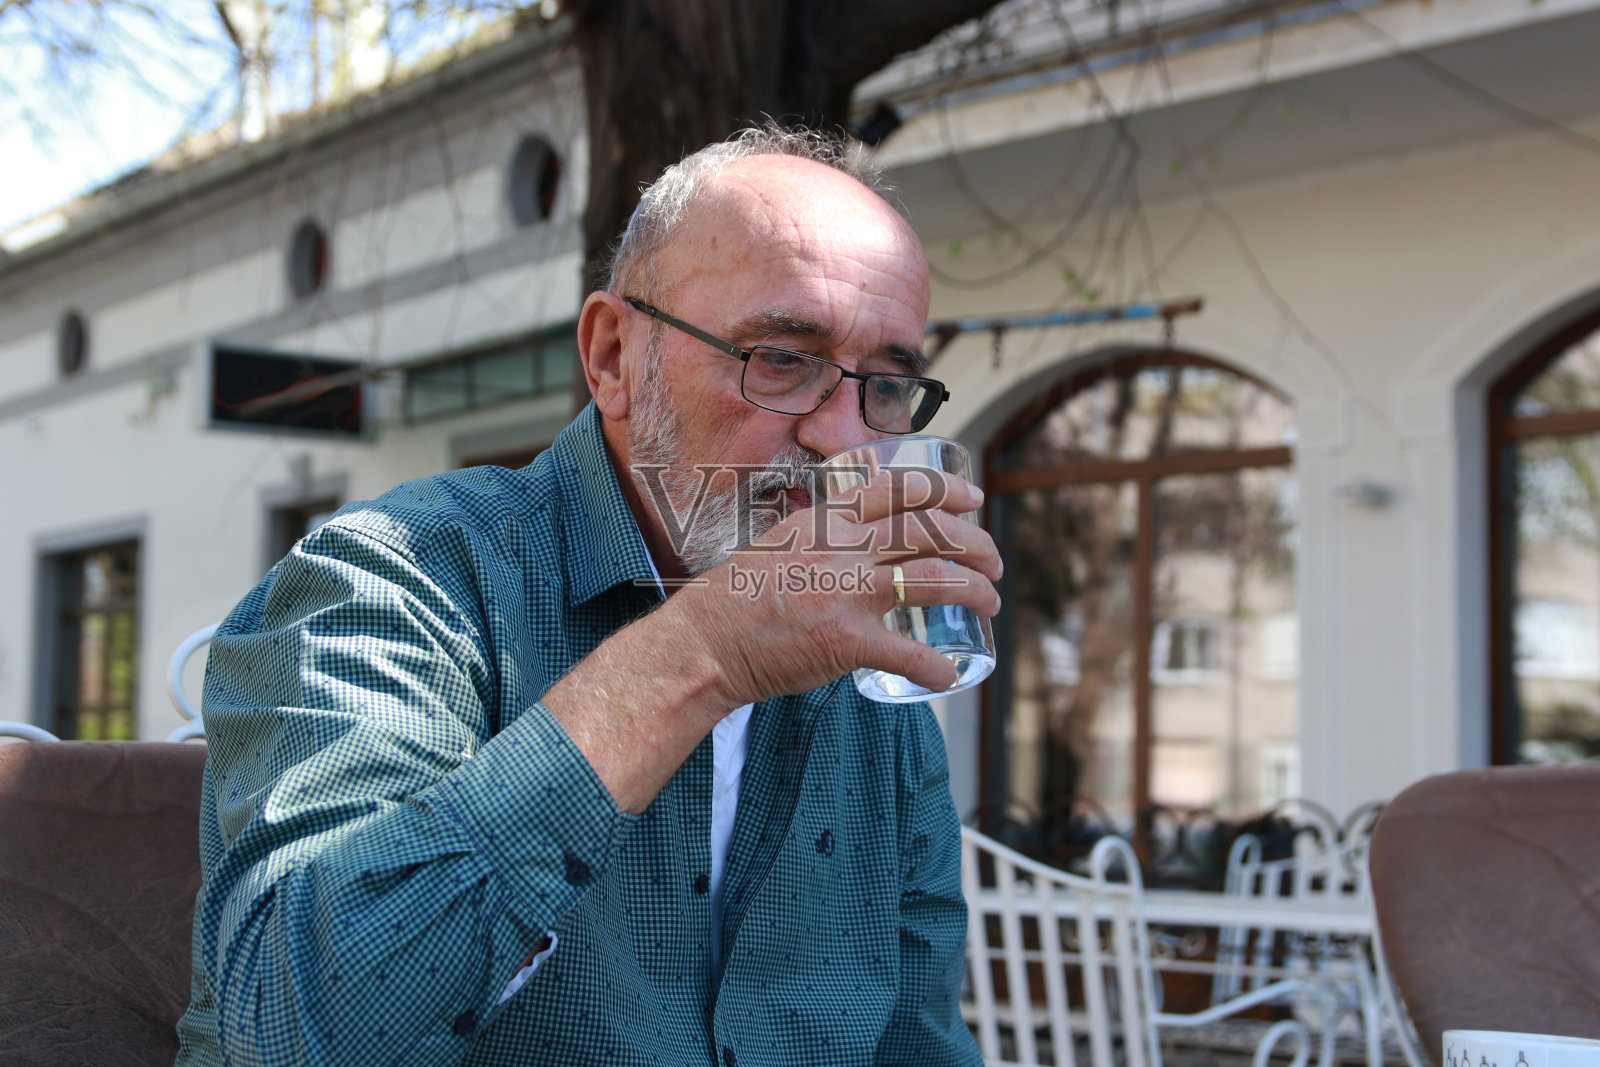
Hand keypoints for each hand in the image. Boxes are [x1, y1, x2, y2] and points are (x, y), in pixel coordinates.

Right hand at [669, 468, 1001, 707]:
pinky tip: (948, 675)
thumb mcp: (784, 541)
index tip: (975, 500)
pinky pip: (908, 654)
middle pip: (930, 532)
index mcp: (828, 521)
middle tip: (994, 563)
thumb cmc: (740, 598)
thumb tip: (866, 517)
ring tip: (990, 603)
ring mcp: (845, 594)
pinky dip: (936, 667)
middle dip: (977, 544)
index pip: (900, 489)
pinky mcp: (844, 642)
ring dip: (974, 591)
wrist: (705, 643)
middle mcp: (841, 549)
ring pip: (933, 579)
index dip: (948, 490)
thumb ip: (826, 531)